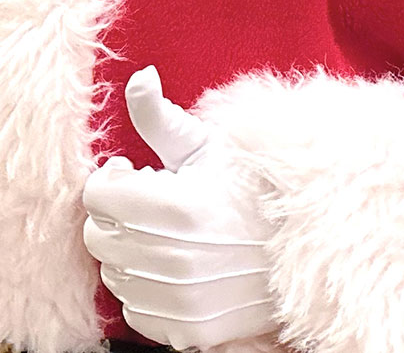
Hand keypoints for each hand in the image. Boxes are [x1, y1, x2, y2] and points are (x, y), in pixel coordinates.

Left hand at [82, 67, 276, 349]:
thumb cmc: (250, 187)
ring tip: (161, 235)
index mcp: (178, 207)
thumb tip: (139, 75)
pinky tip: (168, 268)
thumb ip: (158, 114)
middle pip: (98, 237)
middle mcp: (179, 259)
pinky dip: (143, 292)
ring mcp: (187, 300)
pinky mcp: (195, 332)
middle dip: (115, 215)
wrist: (308, 244)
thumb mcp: (205, 145)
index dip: (110, 180)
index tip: (132, 172)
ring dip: (127, 253)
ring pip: (113, 276)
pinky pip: (135, 313)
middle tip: (145, 203)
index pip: (96, 197)